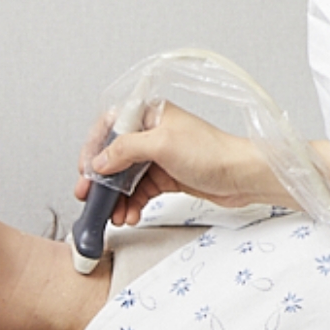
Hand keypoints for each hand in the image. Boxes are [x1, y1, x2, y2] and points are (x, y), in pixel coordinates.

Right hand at [77, 102, 292, 221]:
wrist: (242, 176)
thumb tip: (99, 161)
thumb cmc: (214, 152)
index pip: (109, 127)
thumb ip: (124, 150)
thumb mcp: (162, 145)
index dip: (93, 148)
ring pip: (125, 178)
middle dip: (102, 181)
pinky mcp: (167, 176)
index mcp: (150, 115)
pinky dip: (133, 204)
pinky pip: (140, 191)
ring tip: (116, 214)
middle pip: (113, 156)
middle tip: (91, 198)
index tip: (86, 169)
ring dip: (117, 198)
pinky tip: (131, 214)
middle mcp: (152, 133)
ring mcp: (159, 156)